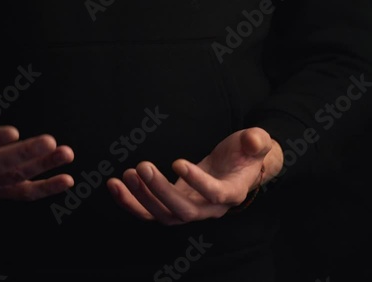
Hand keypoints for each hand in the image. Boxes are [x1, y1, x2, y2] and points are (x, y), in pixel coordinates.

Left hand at [107, 127, 283, 224]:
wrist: (235, 167)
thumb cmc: (245, 153)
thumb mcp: (256, 142)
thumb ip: (258, 141)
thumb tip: (254, 141)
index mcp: (232, 192)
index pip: (215, 194)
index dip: (197, 182)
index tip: (178, 162)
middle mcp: (209, 208)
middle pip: (183, 210)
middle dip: (160, 191)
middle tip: (142, 166)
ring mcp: (189, 209)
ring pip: (163, 215)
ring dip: (141, 198)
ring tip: (125, 175)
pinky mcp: (172, 205)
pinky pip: (149, 211)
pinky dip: (130, 202)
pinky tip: (114, 185)